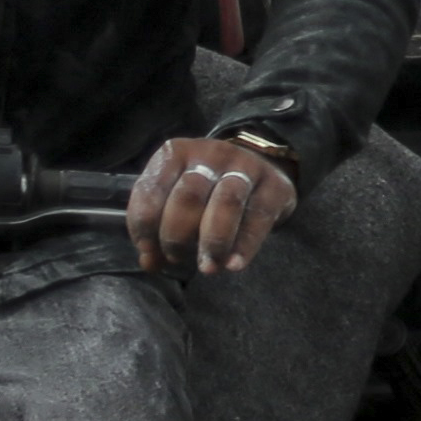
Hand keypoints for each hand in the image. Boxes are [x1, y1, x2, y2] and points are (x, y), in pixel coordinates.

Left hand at [129, 132, 298, 277]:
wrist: (258, 168)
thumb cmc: (205, 190)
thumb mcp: (173, 197)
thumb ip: (156, 226)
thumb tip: (150, 262)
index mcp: (175, 153)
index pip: (151, 190)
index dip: (145, 228)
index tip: (150, 254)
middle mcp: (210, 153)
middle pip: (188, 196)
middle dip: (177, 236)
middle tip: (177, 258)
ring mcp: (246, 165)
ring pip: (226, 203)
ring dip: (213, 242)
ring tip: (207, 268)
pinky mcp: (275, 185)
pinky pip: (258, 217)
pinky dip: (244, 245)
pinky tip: (234, 265)